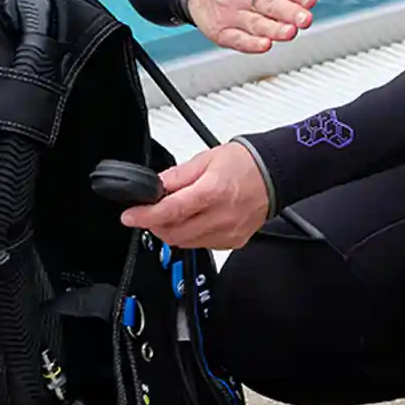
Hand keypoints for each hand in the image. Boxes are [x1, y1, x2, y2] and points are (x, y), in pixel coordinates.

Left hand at [119, 143, 270, 250]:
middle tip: (148, 213)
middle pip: (175, 233)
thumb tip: (155, 187)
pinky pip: (202, 246)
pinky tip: (192, 220)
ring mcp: (228, 233)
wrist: (274, 176)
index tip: (130, 216)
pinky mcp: (233, 242)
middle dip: (155, 225)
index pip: (171, 211)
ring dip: (171, 231)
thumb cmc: (244, 164)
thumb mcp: (205, 159)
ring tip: (171, 214)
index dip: (145, 216)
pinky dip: (190, 236)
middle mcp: (221, 217)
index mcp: (213, 192)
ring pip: (186, 243)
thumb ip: (178, 176)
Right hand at [187, 0, 316, 52]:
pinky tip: (263, 45)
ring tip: (290, 33)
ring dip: (273, 29)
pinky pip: (236, 39)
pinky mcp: (222, 31)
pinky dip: (249, 43)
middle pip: (268, 4)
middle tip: (306, 18)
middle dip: (288, 12)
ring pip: (255, 23)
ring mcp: (232, 13)